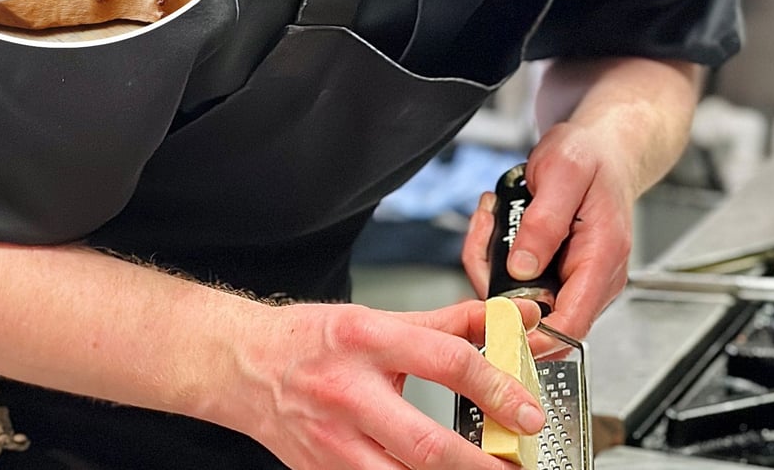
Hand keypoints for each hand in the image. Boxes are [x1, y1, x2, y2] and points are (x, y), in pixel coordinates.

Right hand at [227, 299, 545, 469]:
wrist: (244, 367)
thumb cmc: (311, 340)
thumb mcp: (379, 318)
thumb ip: (451, 323)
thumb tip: (510, 317)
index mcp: (367, 341)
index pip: (446, 363)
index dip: (497, 388)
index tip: (529, 409)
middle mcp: (348, 394)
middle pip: (426, 444)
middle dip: (481, 464)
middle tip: (517, 464)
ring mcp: (331, 444)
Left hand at [461, 121, 635, 342]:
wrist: (602, 149)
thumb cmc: (590, 156)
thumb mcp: (563, 174)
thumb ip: (543, 222)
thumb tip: (521, 269)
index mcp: (601, 258)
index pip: (570, 325)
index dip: (531, 336)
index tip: (494, 319)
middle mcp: (593, 278)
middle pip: (536, 318)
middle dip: (495, 287)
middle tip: (483, 235)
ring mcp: (575, 279)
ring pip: (520, 303)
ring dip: (490, 267)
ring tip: (489, 220)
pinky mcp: (557, 274)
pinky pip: (518, 284)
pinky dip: (495, 259)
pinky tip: (494, 224)